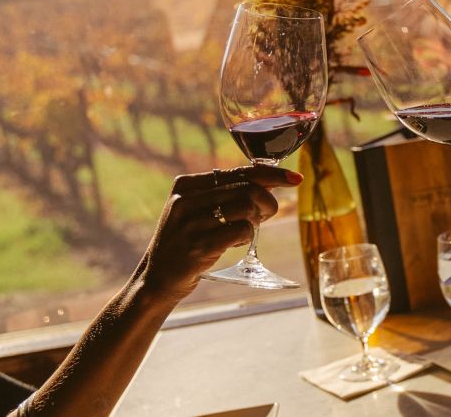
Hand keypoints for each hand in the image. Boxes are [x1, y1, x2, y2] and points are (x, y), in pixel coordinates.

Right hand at [137, 166, 302, 300]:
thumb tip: (271, 181)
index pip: (238, 171)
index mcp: (186, 185)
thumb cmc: (186, 241)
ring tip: (247, 229)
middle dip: (268, 201)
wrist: (156, 278)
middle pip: (247, 188)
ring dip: (256, 220)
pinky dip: (247, 236)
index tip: (293, 178)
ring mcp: (191, 224)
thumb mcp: (196, 210)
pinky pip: (241, 231)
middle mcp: (186, 200)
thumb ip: (226, 194)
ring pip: (246, 207)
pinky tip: (238, 242)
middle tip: (268, 214)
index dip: (271, 174)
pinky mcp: (199, 247)